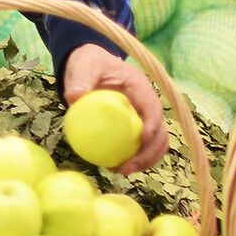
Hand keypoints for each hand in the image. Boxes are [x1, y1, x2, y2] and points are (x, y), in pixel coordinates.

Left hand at [63, 43, 167, 173]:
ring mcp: (143, 116)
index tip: (141, 140)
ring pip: (156, 143)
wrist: (90, 65)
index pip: (153, 108)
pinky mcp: (135, 126)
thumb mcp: (83, 66)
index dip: (152, 125)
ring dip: (145, 161)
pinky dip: (134, 158)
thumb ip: (80, 79)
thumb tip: (74, 96)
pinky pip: (140, 145)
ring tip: (121, 171)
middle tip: (126, 167)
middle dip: (149, 153)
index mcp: (140, 87)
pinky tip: (115, 166)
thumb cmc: (89, 64)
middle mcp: (147, 104)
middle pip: (161, 132)